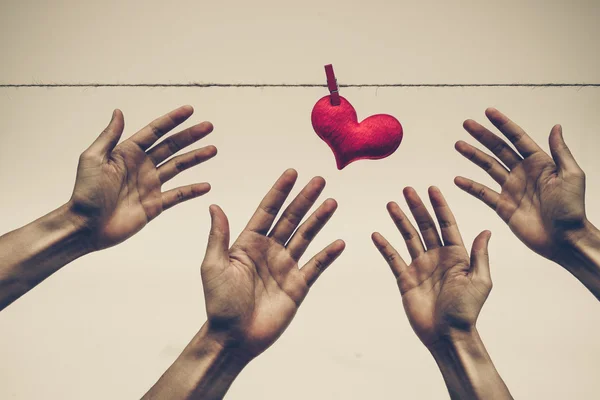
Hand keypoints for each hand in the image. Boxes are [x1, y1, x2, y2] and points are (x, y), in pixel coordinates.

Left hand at [69, 105, 216, 249]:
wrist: (86, 226)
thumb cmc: (85, 193)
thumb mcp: (92, 159)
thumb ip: (109, 137)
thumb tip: (118, 112)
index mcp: (127, 152)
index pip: (155, 132)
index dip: (172, 120)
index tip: (189, 110)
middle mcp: (142, 166)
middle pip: (172, 146)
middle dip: (190, 136)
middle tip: (208, 126)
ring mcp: (150, 185)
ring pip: (179, 167)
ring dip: (196, 157)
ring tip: (212, 149)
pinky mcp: (155, 205)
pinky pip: (178, 195)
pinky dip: (192, 191)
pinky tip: (206, 186)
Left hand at [200, 169, 344, 357]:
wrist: (234, 337)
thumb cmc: (219, 303)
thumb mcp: (214, 266)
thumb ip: (218, 236)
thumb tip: (214, 205)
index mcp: (248, 243)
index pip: (267, 211)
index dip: (280, 192)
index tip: (292, 173)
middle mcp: (269, 251)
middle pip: (291, 218)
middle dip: (304, 199)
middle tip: (319, 179)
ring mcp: (285, 267)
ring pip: (306, 236)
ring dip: (319, 219)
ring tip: (332, 201)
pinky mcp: (298, 286)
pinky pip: (316, 266)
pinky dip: (327, 254)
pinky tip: (338, 242)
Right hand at [372, 187, 491, 346]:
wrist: (447, 335)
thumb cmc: (467, 311)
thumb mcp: (480, 281)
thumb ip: (479, 255)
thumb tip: (486, 231)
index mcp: (456, 255)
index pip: (446, 224)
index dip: (439, 206)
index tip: (432, 189)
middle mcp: (437, 257)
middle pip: (424, 226)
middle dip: (416, 207)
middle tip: (407, 190)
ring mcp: (420, 267)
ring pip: (408, 237)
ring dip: (400, 220)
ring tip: (391, 204)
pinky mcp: (405, 279)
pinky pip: (393, 258)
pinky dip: (385, 246)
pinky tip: (377, 234)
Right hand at [454, 108, 586, 260]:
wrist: (565, 239)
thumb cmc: (572, 208)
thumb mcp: (572, 175)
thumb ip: (560, 151)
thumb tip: (555, 127)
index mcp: (539, 163)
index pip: (517, 138)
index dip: (503, 124)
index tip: (489, 112)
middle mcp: (523, 172)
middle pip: (498, 149)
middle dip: (483, 135)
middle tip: (467, 124)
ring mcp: (511, 189)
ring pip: (488, 167)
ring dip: (473, 155)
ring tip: (459, 144)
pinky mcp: (503, 206)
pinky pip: (483, 193)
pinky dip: (470, 186)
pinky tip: (458, 179)